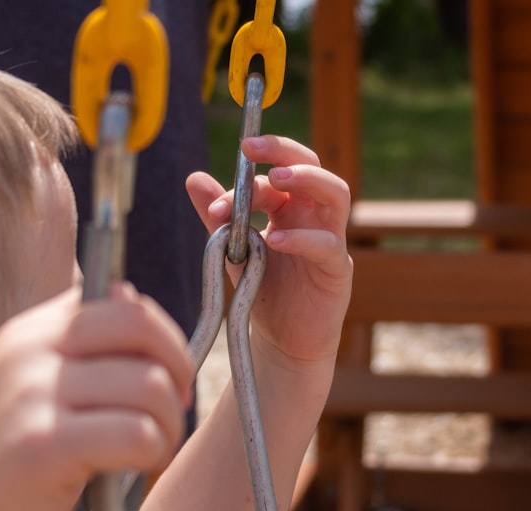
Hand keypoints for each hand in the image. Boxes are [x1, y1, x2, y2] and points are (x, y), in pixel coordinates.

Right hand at [0, 285, 193, 510]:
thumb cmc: (11, 468)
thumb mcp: (35, 390)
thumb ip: (81, 347)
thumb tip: (130, 294)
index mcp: (27, 332)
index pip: (120, 302)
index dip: (160, 338)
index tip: (167, 377)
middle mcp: (26, 353)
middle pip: (140, 325)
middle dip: (177, 368)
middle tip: (174, 410)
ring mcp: (31, 396)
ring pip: (149, 385)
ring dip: (170, 423)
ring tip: (153, 450)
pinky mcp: (44, 446)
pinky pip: (138, 433)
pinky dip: (155, 453)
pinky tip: (140, 468)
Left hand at [185, 135, 352, 364]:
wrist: (283, 342)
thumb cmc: (263, 292)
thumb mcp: (232, 250)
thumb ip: (218, 217)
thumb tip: (193, 177)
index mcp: (288, 207)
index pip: (272, 178)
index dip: (244, 181)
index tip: (214, 204)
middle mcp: (312, 216)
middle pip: (311, 165)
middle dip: (282, 150)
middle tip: (251, 148)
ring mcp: (330, 239)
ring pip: (335, 193)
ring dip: (307, 179)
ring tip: (276, 178)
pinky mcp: (337, 270)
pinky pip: (328, 245)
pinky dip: (302, 238)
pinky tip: (274, 241)